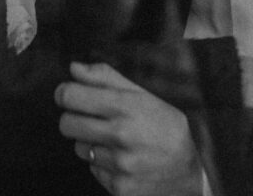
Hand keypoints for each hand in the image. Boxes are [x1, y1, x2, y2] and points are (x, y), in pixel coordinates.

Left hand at [55, 61, 202, 195]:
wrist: (188, 173)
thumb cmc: (164, 126)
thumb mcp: (143, 95)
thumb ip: (106, 78)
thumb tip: (73, 67)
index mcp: (124, 106)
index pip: (70, 96)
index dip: (64, 93)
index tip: (69, 94)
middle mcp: (119, 135)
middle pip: (66, 124)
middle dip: (72, 118)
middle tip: (88, 117)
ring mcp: (118, 164)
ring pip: (79, 148)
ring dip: (90, 142)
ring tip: (113, 140)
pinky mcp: (117, 186)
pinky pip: (92, 169)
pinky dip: (102, 163)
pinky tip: (121, 158)